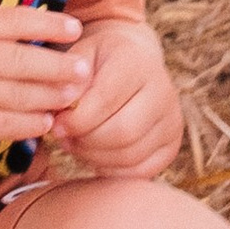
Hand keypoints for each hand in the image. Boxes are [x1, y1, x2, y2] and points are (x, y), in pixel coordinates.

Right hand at [0, 0, 97, 161]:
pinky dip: (30, 123)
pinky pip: (6, 127)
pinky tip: (44, 120)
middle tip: (85, 70)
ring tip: (73, 98)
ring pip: (19, 97)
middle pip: (23, 61)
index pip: (12, 20)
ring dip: (51, 98)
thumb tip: (39, 39)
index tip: (75, 28)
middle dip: (60, 67)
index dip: (48, 24)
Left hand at [52, 18, 182, 180]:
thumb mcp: (81, 56)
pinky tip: (95, 154)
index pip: (106, 99)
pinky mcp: (172, 145)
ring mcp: (173, 120)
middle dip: (86, 142)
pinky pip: (140, 172)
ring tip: (76, 144)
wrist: (133, 63)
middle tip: (64, 139)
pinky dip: (112, 169)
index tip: (56, 125)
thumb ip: (71, 80)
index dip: (76, 119)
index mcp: (138, 62)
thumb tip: (65, 110)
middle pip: (123, 132)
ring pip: (130, 155)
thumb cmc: (99, 62)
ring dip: (94, 157)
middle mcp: (163, 91)